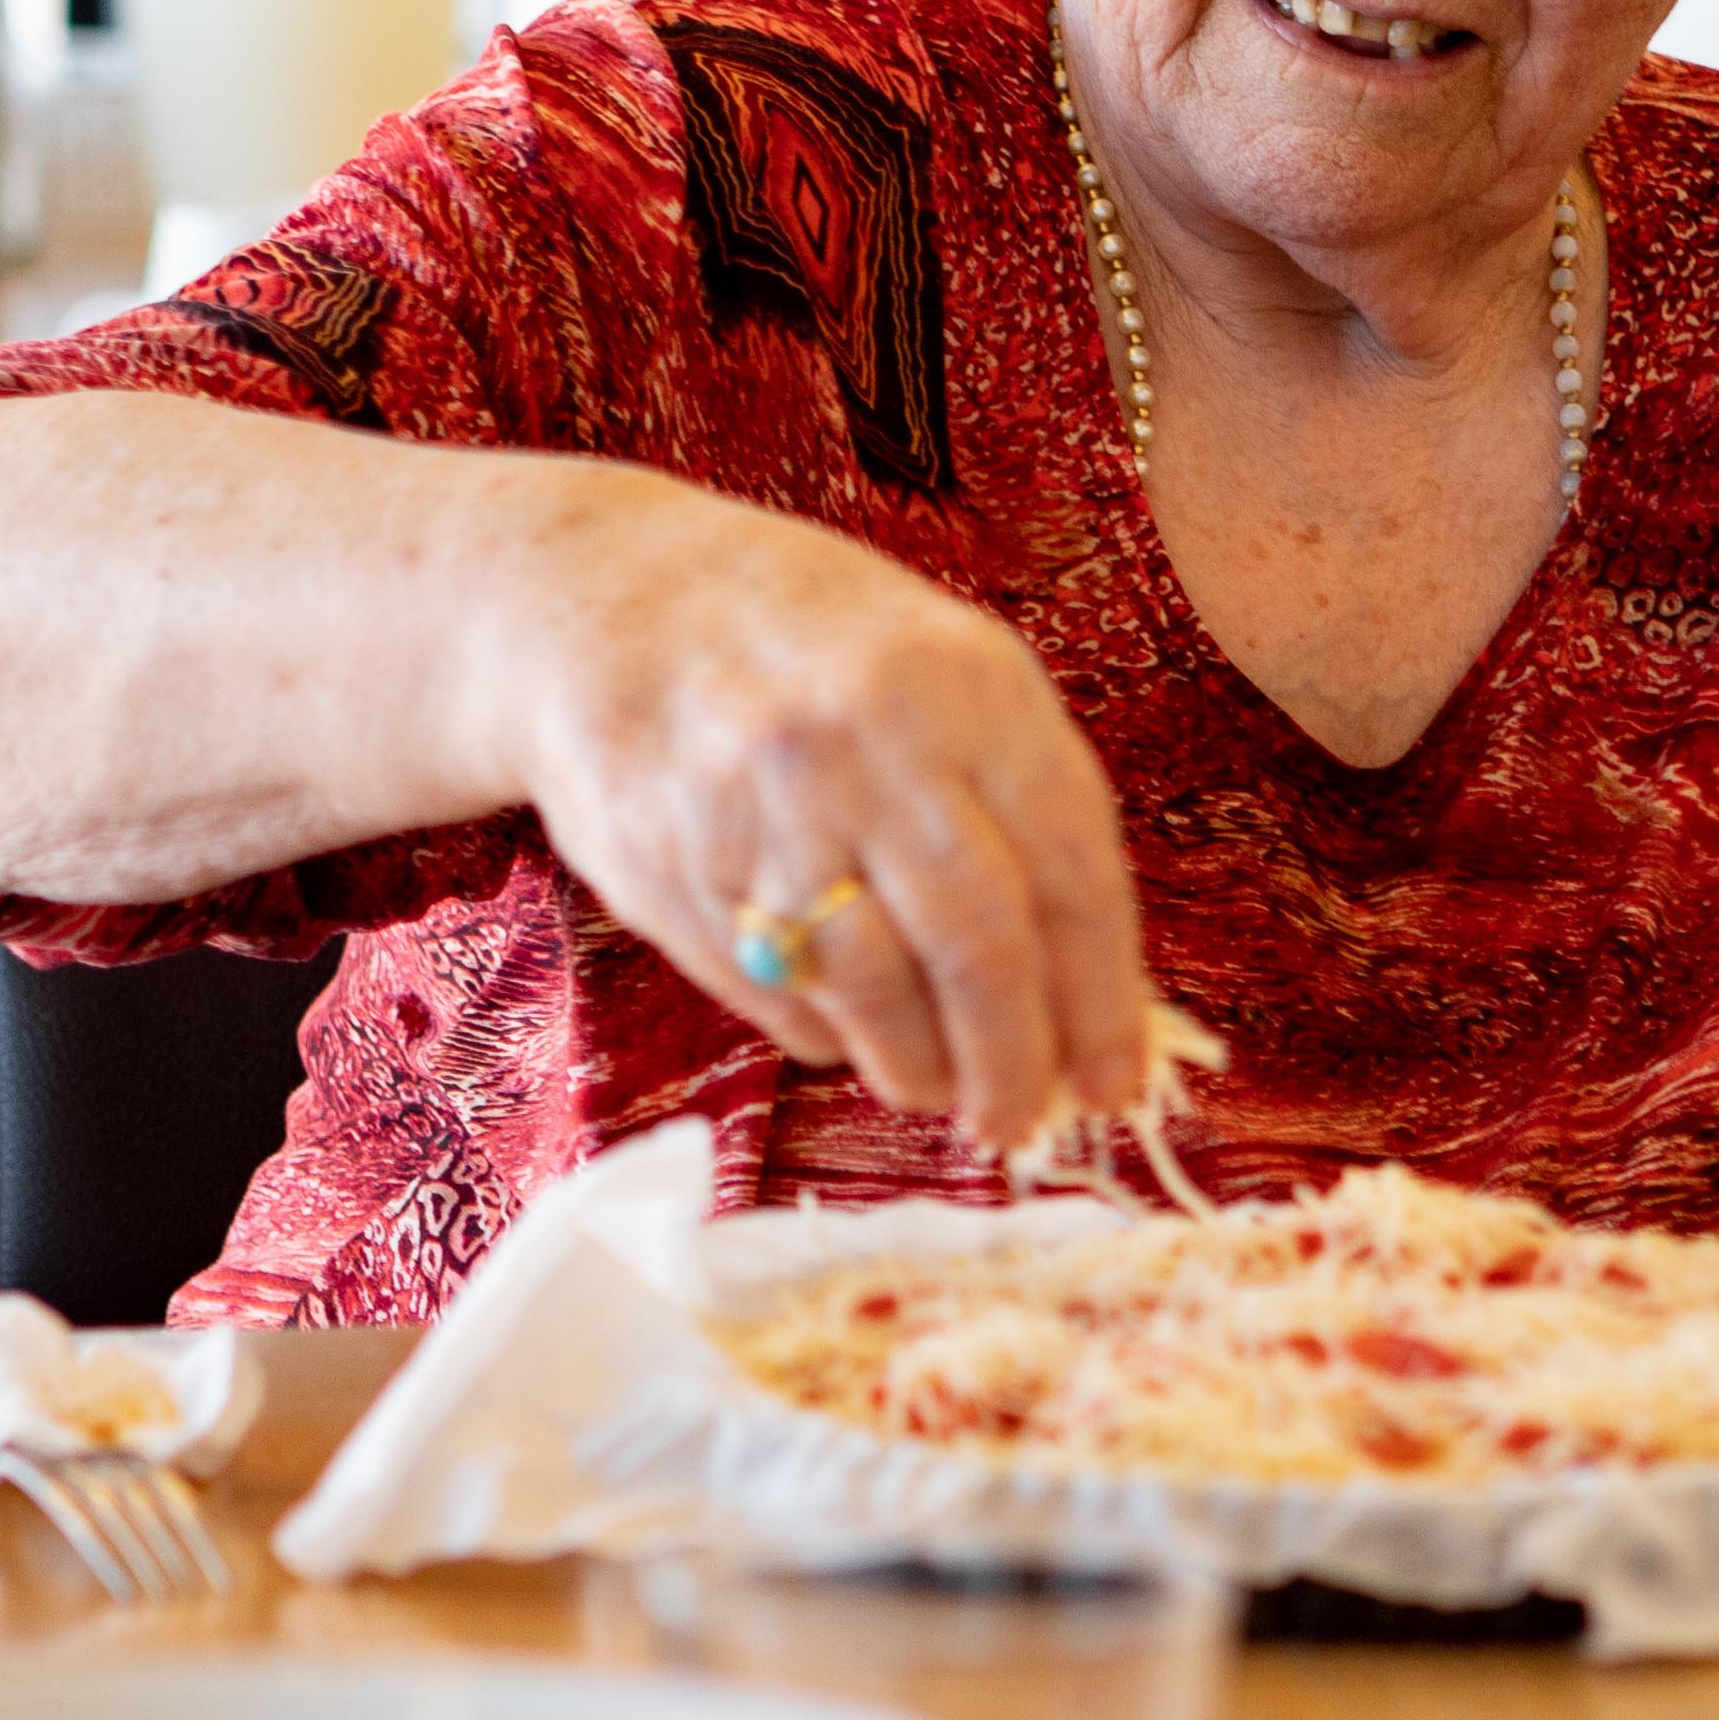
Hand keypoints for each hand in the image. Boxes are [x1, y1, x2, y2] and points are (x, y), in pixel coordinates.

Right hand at [488, 473, 1152, 1144]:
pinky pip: (779, 993)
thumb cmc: (812, 644)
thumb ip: (1017, 802)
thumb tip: (1087, 986)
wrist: (606, 598)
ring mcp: (762, 810)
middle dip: (1013, 1064)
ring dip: (918, 1068)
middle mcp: (865, 746)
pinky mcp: (677, 870)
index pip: (1070, 874)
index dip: (1101, 1002)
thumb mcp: (939, 669)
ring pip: (874, 991)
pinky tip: (848, 1034)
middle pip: (977, 949)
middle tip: (1019, 1121)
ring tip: (935, 1089)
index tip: (1113, 1082)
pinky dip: (829, 1036)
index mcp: (963, 684)